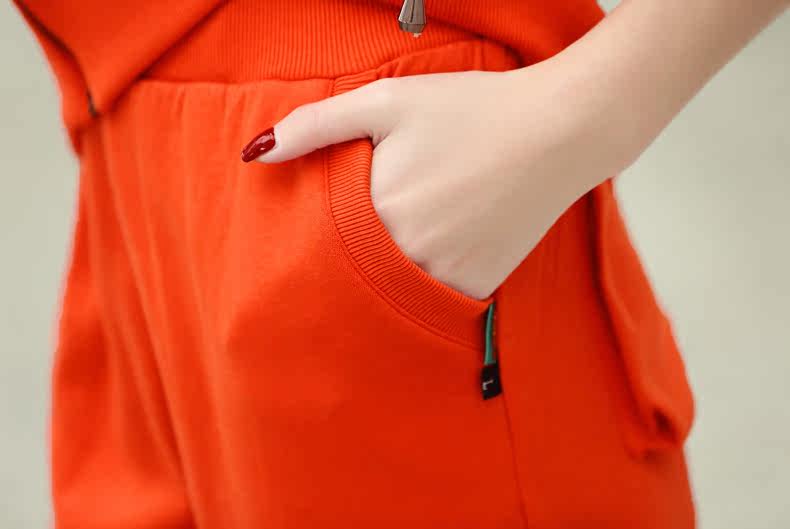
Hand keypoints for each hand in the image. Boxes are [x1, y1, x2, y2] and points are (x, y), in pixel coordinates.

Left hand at [241, 58, 616, 299]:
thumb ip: (316, 125)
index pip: (319, 248)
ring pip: (393, 293)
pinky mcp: (478, 285)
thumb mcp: (387, 102)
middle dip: (344, 266)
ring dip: (383, 281)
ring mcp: (445, 275)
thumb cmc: (472, 110)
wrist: (557, 131)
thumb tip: (257, 153)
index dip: (311, 245)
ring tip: (397, 250)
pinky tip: (432, 255)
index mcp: (376, 211)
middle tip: (355, 250)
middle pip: (354, 275)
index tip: (306, 247)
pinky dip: (425, 286)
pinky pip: (436, 299)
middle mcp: (407, 253)